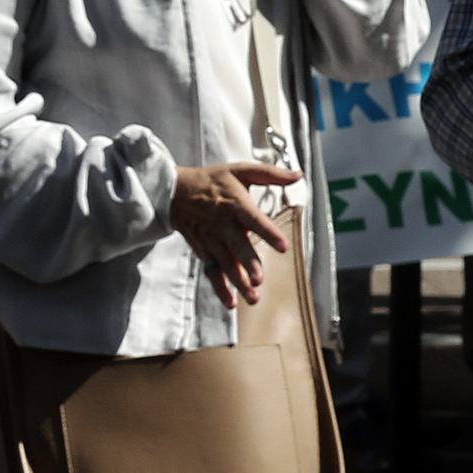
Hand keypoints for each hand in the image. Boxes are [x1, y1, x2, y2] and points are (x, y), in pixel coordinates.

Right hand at [171, 161, 302, 306]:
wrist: (174, 192)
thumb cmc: (211, 180)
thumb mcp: (240, 170)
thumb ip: (271, 174)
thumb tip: (298, 175)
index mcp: (236, 204)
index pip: (254, 220)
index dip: (268, 233)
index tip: (282, 246)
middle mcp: (224, 225)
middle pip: (238, 247)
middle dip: (248, 264)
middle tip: (259, 279)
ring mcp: (212, 241)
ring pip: (226, 264)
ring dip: (238, 282)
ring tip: (252, 297)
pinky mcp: (204, 252)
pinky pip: (212, 272)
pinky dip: (219, 288)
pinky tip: (231, 302)